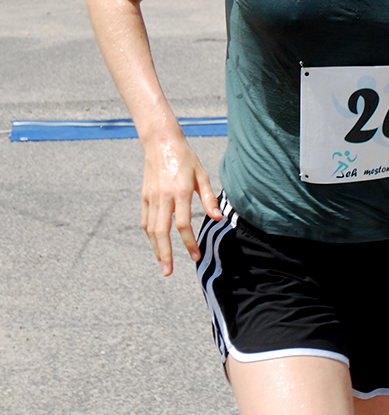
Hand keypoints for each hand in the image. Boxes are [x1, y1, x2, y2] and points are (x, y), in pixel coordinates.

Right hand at [141, 135, 221, 275]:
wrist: (160, 142)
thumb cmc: (185, 158)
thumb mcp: (202, 174)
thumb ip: (209, 198)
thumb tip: (218, 218)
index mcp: (180, 191)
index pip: (183, 224)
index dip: (189, 242)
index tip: (195, 256)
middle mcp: (164, 196)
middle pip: (162, 231)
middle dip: (165, 254)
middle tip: (169, 272)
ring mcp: (151, 197)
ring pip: (151, 229)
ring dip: (156, 249)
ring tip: (163, 265)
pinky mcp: (144, 196)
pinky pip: (145, 221)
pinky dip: (150, 236)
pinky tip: (156, 245)